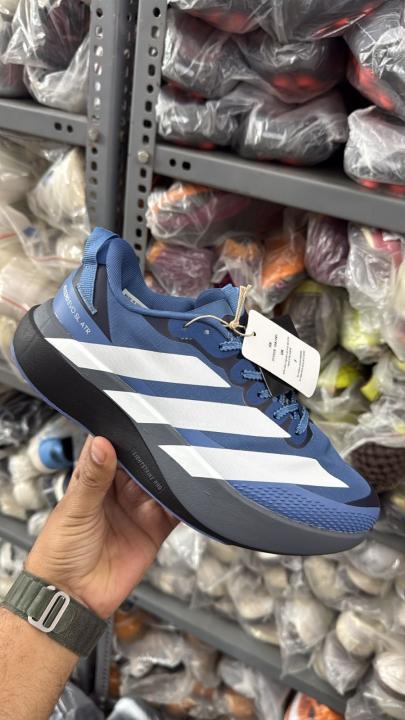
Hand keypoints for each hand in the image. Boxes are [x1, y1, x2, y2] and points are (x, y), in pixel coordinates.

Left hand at [26, 436, 176, 618]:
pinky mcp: (155, 529)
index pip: (111, 446)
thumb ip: (93, 477)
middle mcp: (119, 490)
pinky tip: (191, 492)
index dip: (122, 431)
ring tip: (183, 460)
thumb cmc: (58, 552)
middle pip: (142, 461)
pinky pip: (176, 512)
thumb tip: (102, 443)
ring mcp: (138, 509)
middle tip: (168, 435)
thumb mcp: (74, 510)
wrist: (71, 597)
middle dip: (154, 450)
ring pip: (162, 482)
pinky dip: (186, 503)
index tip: (136, 415)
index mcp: (94, 478)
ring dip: (172, 473)